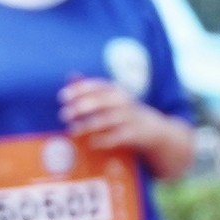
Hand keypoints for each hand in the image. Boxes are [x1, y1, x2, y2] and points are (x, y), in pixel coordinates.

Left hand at [59, 77, 191, 174]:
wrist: (156, 131)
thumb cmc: (127, 113)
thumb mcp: (113, 98)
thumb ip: (92, 89)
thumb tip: (71, 76)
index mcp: (118, 92)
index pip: (98, 86)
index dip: (80, 90)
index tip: (62, 96)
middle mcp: (125, 102)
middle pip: (102, 101)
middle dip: (82, 107)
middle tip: (64, 114)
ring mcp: (131, 119)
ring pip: (108, 120)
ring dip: (88, 125)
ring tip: (72, 130)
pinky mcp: (135, 135)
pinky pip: (118, 137)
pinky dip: (104, 140)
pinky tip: (91, 143)